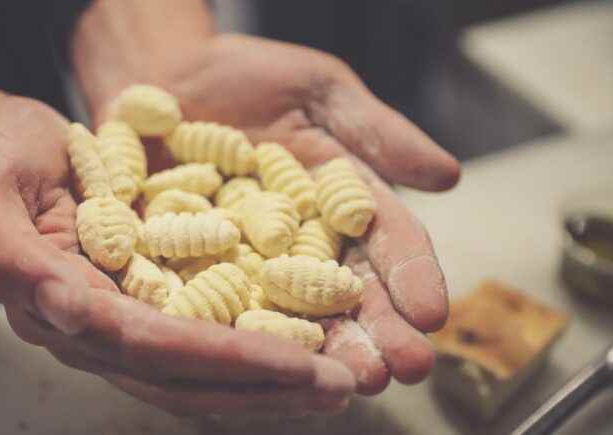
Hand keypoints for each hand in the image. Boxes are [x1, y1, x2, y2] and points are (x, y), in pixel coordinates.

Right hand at [0, 96, 354, 416]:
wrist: (10, 145)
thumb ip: (11, 255)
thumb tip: (69, 313)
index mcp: (61, 309)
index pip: (154, 349)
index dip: (227, 363)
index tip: (302, 369)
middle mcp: (98, 330)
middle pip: (188, 378)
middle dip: (265, 387)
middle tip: (340, 389)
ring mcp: (125, 319)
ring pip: (202, 371)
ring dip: (270, 382)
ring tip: (336, 383)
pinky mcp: (148, 298)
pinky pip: (207, 333)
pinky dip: (256, 346)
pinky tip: (305, 346)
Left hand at [80, 34, 460, 394]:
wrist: (164, 74)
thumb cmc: (249, 76)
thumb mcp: (318, 92)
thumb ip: (375, 133)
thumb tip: (449, 175)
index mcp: (340, 207)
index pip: (385, 246)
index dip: (411, 277)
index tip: (433, 314)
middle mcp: (299, 246)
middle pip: (343, 294)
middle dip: (375, 332)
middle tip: (400, 369)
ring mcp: (245, 263)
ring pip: (285, 312)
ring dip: (316, 348)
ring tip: (344, 380)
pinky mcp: (187, 269)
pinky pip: (208, 302)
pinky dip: (232, 330)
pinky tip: (254, 358)